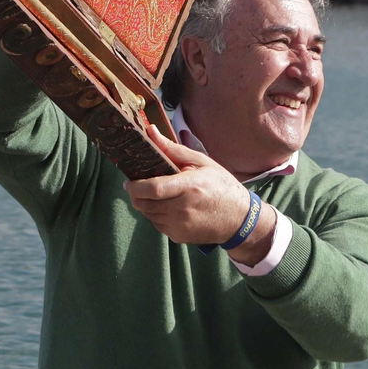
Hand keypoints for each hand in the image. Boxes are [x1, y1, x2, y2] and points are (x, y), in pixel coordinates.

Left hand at [125, 125, 253, 245]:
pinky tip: (169, 206)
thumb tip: (150, 132)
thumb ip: (173, 149)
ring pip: (148, 214)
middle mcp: (182, 209)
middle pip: (144, 203)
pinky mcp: (178, 236)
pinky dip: (156, 215)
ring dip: (147, 204)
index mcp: (189, 186)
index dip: (136, 185)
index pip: (153, 188)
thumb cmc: (221, 186)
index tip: (129, 180)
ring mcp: (179, 225)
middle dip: (136, 194)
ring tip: (159, 194)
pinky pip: (156, 224)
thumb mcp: (201, 162)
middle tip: (139, 185)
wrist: (238, 218)